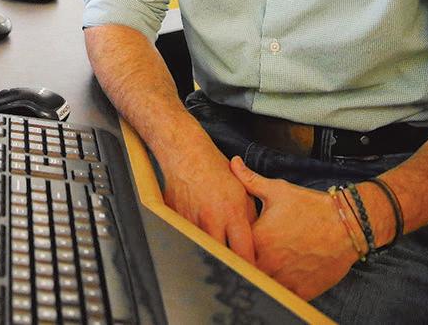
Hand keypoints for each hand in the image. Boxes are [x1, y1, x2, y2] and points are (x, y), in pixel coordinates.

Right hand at [161, 150, 257, 265]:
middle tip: (232, 268)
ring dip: (208, 252)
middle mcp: (211, 219)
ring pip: (201, 249)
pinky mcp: (175, 218)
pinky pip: (185, 237)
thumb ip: (248, 220)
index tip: (252, 274)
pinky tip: (194, 231)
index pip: (243, 252)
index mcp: (232, 212)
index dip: (249, 267)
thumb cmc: (216, 170)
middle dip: (227, 265)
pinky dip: (191, 239)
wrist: (185, 153)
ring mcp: (190, 220)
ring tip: (213, 249)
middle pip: (221, 257)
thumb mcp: (242, 192)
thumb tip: (253, 243)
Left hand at [230, 156, 356, 299]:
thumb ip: (250, 180)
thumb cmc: (312, 207)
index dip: (232, 246)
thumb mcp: (278, 190)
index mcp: (257, 237)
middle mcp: (269, 261)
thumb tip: (234, 163)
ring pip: (263, 285)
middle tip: (250, 255)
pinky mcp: (301, 291)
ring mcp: (285, 278)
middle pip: (245, 270)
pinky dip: (279, 289)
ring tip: (267, 265)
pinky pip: (282, 296)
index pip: (233, 248)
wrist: (348, 224)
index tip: (234, 242)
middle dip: (244, 263)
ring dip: (261, 277)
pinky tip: (282, 276)